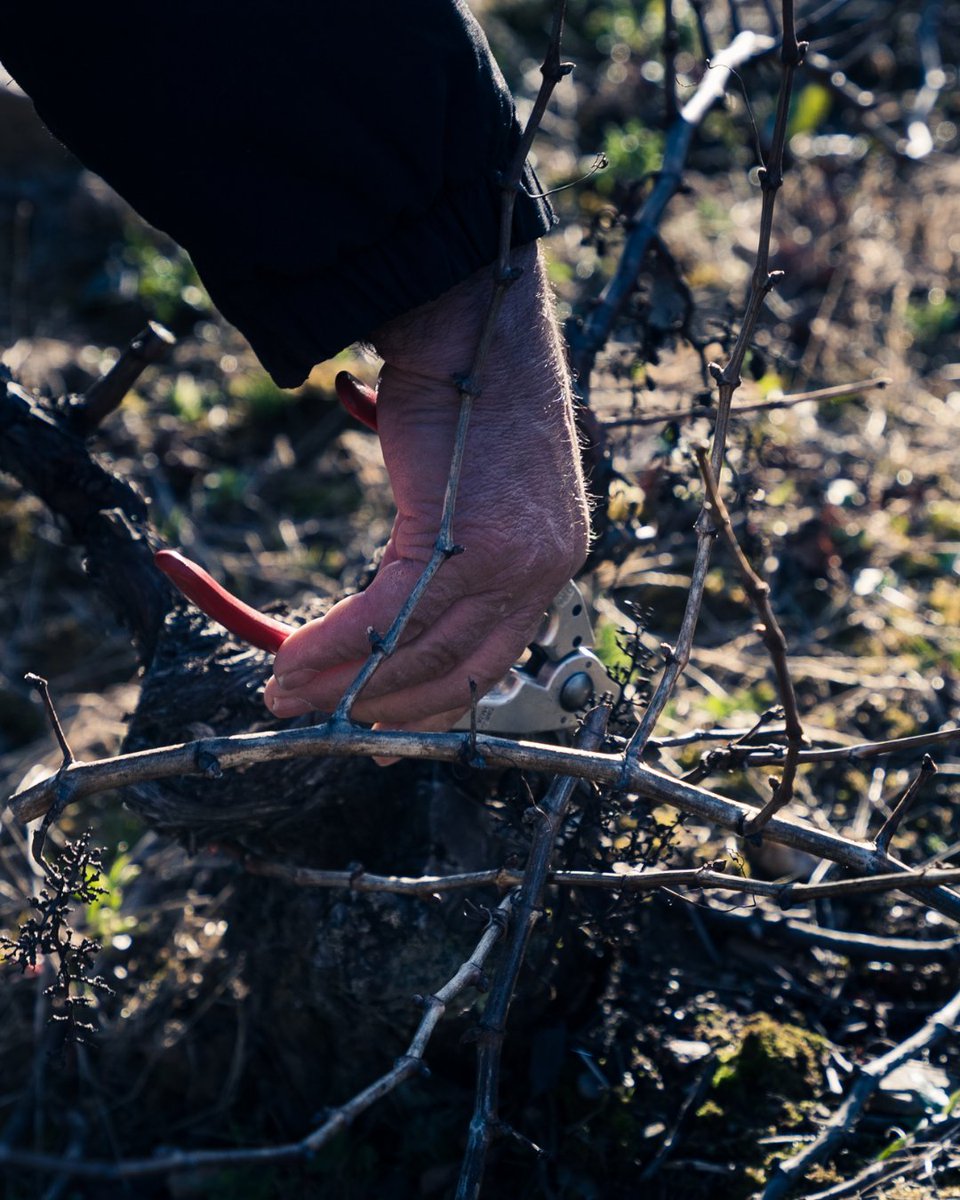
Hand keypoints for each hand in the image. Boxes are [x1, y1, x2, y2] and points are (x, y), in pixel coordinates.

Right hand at [263, 244, 589, 732]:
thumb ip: (461, 548)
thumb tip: (411, 585)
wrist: (471, 319)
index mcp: (552, 563)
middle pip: (451, 670)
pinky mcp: (455, 536)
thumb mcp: (478, 489)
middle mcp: (541, 571)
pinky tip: (289, 659)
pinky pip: (382, 616)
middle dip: (377, 706)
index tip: (387, 734)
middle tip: (318, 717)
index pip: (491, 662)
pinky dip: (329, 644)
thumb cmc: (468, 394)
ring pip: (412, 650)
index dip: (433, 705)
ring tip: (284, 693)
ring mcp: (505, 558)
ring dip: (340, 681)